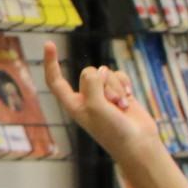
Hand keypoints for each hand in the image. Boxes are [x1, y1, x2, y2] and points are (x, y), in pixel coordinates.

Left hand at [44, 47, 163, 161]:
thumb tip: (98, 70)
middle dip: (103, 84)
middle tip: (112, 105)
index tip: (49, 44)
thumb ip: (92, 84)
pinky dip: (125, 85)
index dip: (51, 63)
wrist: (138, 143)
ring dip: (116, 88)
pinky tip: (130, 100)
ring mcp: (104, 94)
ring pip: (106, 73)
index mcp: (73, 104)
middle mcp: (87, 97)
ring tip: (122, 107)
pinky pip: (119, 75)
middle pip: (89, 72)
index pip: (56, 80)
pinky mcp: (120, 92)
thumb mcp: (96, 106)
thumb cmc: (113, 131)